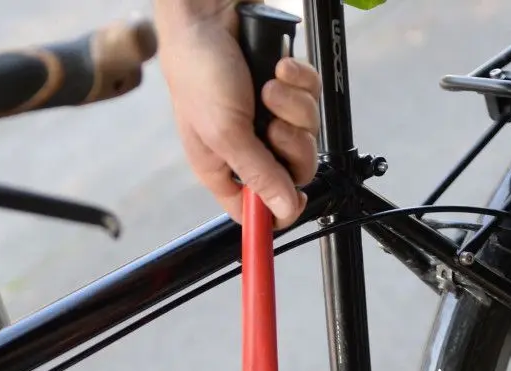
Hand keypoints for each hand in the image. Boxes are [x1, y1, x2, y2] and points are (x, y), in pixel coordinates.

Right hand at [154, 1, 320, 227]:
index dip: (277, 210)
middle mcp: (248, 145)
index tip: (293, 201)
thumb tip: (281, 211)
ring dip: (294, 107)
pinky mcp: (285, 87)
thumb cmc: (199, 71)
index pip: (256, 210)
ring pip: (308, 132)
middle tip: (275, 128)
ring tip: (269, 87)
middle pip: (294, 172)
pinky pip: (311, 97)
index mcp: (223, 167)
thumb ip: (258, 175)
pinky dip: (299, 81)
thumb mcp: (225, 133)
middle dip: (292, 146)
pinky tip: (278, 67)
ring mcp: (269, 116)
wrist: (209, 12)